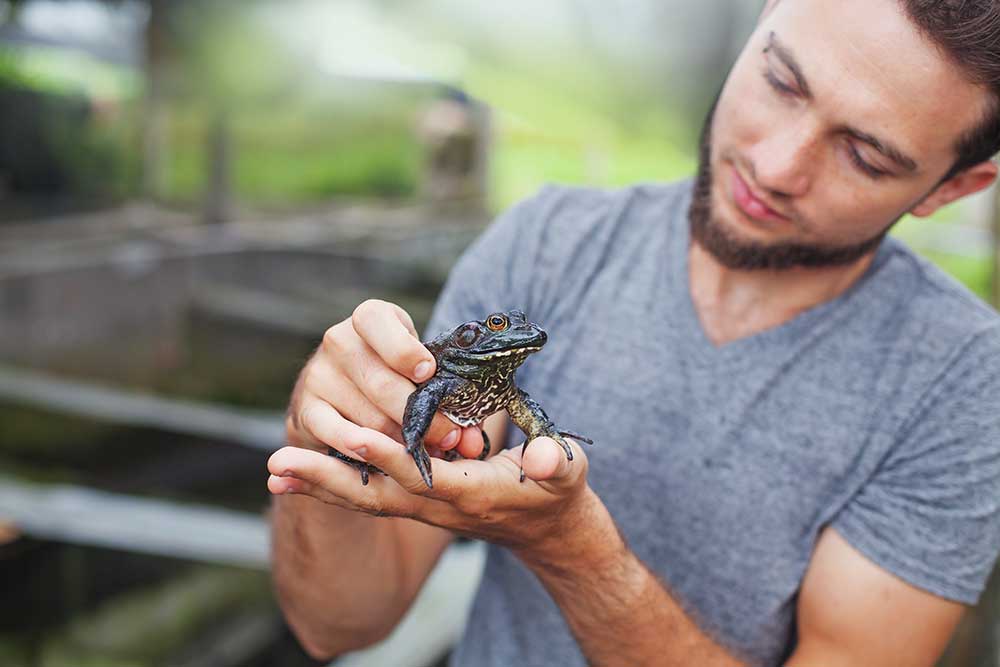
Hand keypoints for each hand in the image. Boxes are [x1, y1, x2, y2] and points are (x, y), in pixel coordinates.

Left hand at [268, 429, 595, 557]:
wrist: (547, 529)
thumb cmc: (556, 491)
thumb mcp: (565, 472)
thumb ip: (553, 463)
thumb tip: (542, 458)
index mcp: (471, 493)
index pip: (422, 475)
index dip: (388, 455)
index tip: (352, 434)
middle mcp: (439, 505)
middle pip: (376, 494)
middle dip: (328, 479)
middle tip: (279, 466)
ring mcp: (424, 506)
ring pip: (365, 496)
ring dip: (319, 484)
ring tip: (274, 471)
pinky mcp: (418, 500)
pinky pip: (369, 494)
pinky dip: (332, 486)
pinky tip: (297, 477)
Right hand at [282, 299, 484, 462]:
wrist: (344, 396)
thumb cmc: (397, 376)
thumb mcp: (422, 372)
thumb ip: (449, 398)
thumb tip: (471, 441)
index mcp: (371, 318)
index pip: (377, 322)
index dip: (403, 349)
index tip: (427, 372)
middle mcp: (338, 341)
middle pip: (380, 382)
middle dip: (420, 414)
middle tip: (449, 436)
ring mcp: (318, 376)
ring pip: (367, 417)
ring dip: (401, 440)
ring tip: (429, 453)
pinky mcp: (306, 411)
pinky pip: (340, 436)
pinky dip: (370, 452)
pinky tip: (390, 460)